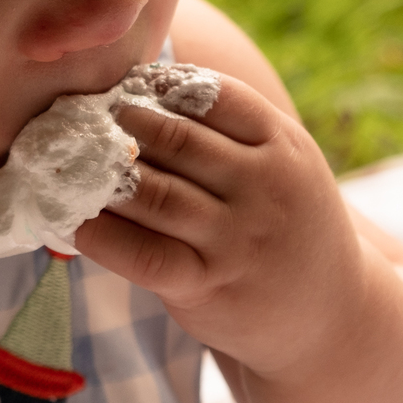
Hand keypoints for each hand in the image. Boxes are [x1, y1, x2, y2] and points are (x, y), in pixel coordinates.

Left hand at [74, 73, 365, 378]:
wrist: (329, 318)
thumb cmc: (287, 226)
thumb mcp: (286, 166)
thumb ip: (233, 133)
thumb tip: (142, 92)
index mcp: (283, 145)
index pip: (213, 96)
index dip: (160, 85)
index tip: (126, 84)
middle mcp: (264, 187)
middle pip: (177, 140)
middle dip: (124, 124)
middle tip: (84, 119)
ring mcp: (236, 239)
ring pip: (154, 193)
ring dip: (106, 176)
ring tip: (73, 162)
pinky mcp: (208, 285)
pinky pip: (142, 253)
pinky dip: (102, 235)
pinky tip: (77, 222)